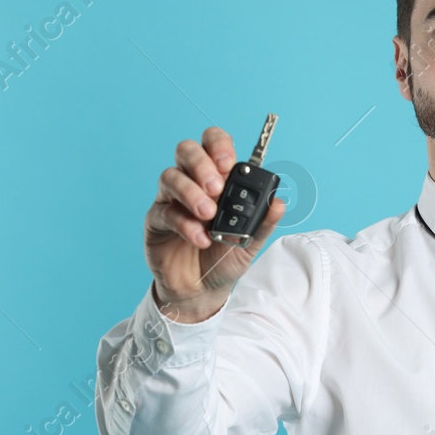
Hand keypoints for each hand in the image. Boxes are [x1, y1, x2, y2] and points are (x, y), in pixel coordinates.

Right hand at [146, 125, 287, 322]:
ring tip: (208, 214)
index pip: (213, 144)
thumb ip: (263, 222)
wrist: (203, 290)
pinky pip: (165, 212)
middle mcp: (192, 182)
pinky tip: (200, 238)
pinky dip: (184, 224)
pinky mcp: (156, 220)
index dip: (219, 145)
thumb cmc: (223, 258)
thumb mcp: (251, 242)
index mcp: (217, 179)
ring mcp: (171, 200)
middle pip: (186, 151)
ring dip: (191, 192)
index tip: (229, 163)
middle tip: (217, 187)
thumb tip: (278, 202)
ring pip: (170, 176)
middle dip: (202, 163)